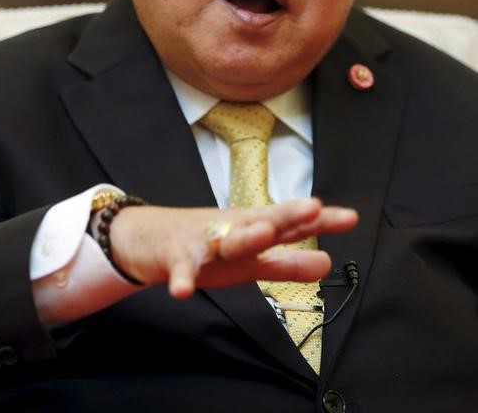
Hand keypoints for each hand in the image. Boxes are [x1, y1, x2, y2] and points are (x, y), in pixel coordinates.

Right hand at [109, 198, 357, 298]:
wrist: (148, 237)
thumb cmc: (206, 247)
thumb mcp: (250, 261)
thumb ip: (286, 264)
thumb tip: (326, 262)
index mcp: (252, 229)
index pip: (291, 224)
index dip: (320, 221)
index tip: (349, 217)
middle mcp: (232, 228)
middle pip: (263, 220)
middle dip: (287, 214)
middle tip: (312, 207)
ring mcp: (204, 240)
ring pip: (227, 237)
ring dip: (245, 235)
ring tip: (264, 234)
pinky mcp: (174, 254)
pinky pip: (181, 267)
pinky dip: (182, 278)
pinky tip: (184, 290)